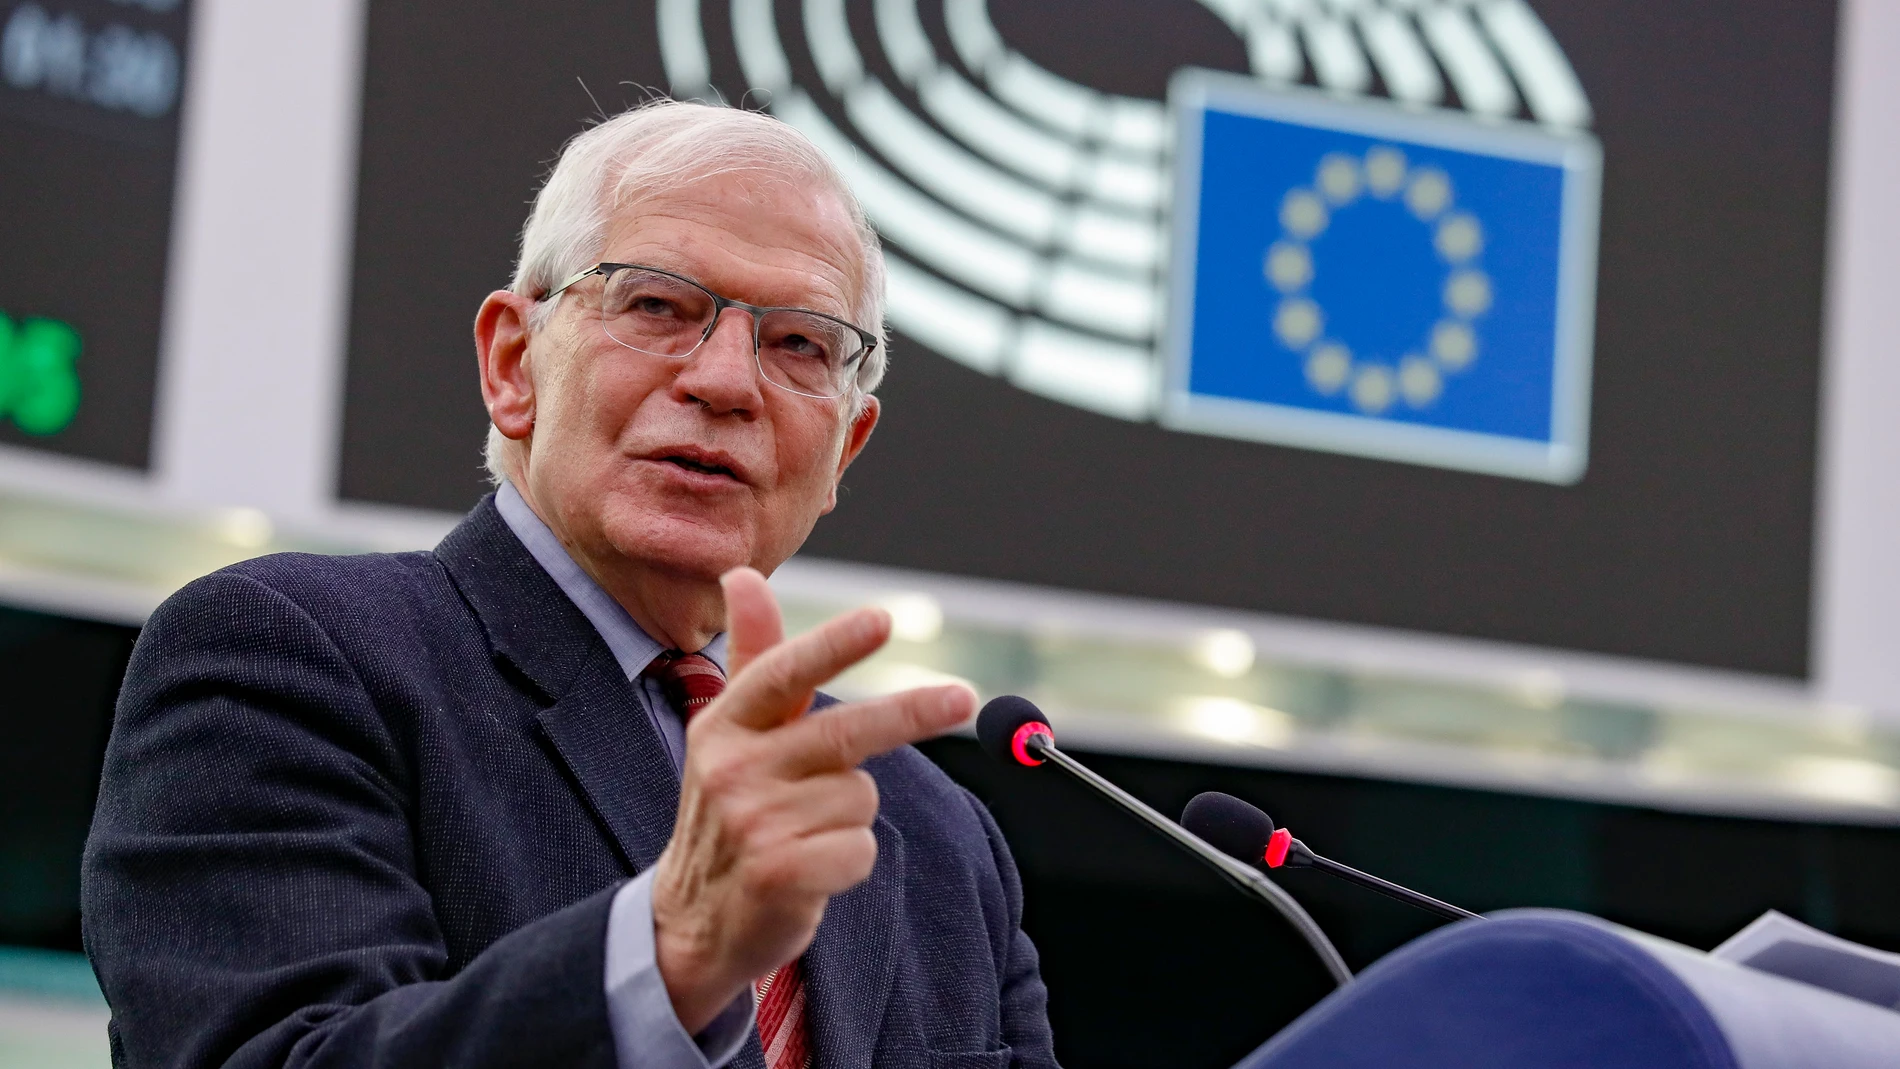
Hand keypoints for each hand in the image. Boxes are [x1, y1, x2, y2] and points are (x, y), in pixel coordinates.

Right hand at [649, 567, 975, 1032]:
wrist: (693, 919)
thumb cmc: (728, 811)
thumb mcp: (731, 733)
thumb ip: (755, 657)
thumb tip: (744, 575)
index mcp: (723, 724)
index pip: (783, 674)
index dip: (834, 645)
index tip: (881, 620)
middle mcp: (732, 769)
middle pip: (844, 732)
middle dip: (910, 712)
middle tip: (960, 697)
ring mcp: (752, 823)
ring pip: (860, 796)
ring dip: (851, 817)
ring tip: (807, 834)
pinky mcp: (777, 874)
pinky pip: (860, 849)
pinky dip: (851, 861)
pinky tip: (812, 871)